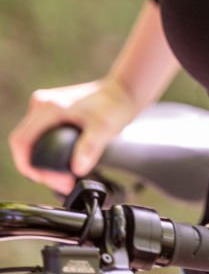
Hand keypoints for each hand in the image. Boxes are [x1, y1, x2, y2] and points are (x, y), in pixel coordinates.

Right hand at [8, 77, 137, 193]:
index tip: (50, 179)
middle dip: (38, 169)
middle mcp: (42, 105)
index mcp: (48, 107)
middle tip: (62, 182)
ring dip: (42, 163)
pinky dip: (47, 154)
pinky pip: (40, 137)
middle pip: (24, 144)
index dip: (29, 166)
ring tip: (64, 178)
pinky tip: (62, 165)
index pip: (21, 142)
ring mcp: (46, 108)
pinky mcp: (52, 113)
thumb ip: (90, 147)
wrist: (123, 91)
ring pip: (31, 142)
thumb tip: (78, 168)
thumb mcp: (104, 128)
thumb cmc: (114, 105)